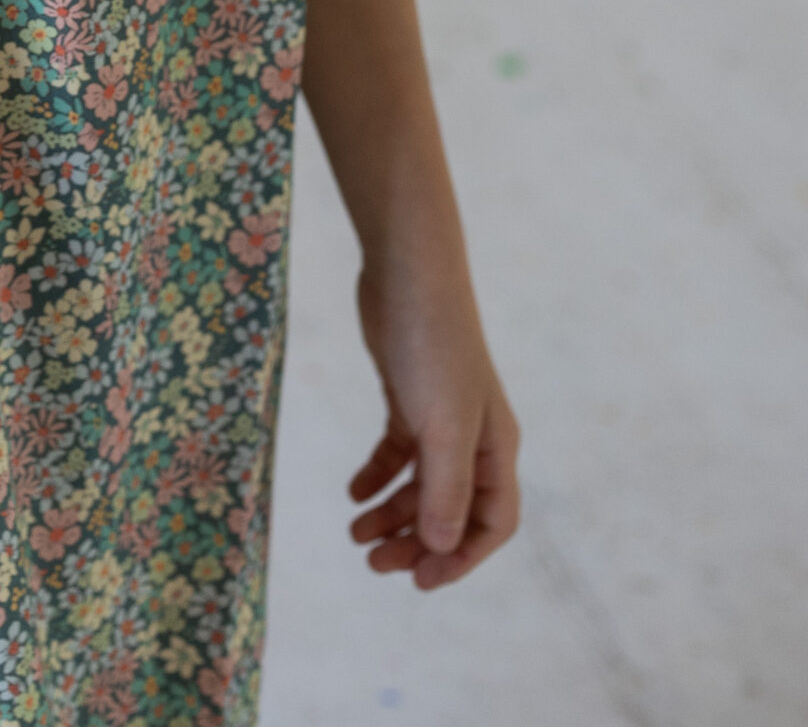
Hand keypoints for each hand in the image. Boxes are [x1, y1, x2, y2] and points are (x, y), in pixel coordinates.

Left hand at [348, 260, 519, 588]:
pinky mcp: (408, 396)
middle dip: (417, 541)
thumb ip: (445, 487)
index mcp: (496, 447)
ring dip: (392, 513)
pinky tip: (354, 491)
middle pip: (452, 509)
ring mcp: (440, 415)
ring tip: (355, 533)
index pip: (492, 522)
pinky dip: (377, 475)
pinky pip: (397, 451)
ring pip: (421, 484)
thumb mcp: (441, 423)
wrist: (406, 271)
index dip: (460, 557)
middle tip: (373, 562)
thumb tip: (441, 546)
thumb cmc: (433, 344)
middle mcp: (473, 436)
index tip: (420, 580)